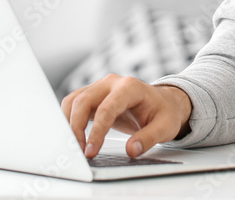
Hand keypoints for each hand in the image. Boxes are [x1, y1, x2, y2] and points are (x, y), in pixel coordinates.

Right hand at [60, 74, 191, 158]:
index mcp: (130, 87)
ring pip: (74, 101)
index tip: (91, 151)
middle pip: (83, 101)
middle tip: (79, 152)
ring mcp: (101, 87)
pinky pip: (74, 104)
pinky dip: (68, 119)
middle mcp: (112, 83)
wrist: (164, 103)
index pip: (107, 108)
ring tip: (73, 147)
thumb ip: (149, 138)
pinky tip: (71, 137)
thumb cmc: (164, 112)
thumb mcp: (165, 127)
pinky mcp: (94, 95)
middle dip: (76, 127)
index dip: (97, 131)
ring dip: (69, 123)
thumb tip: (131, 150)